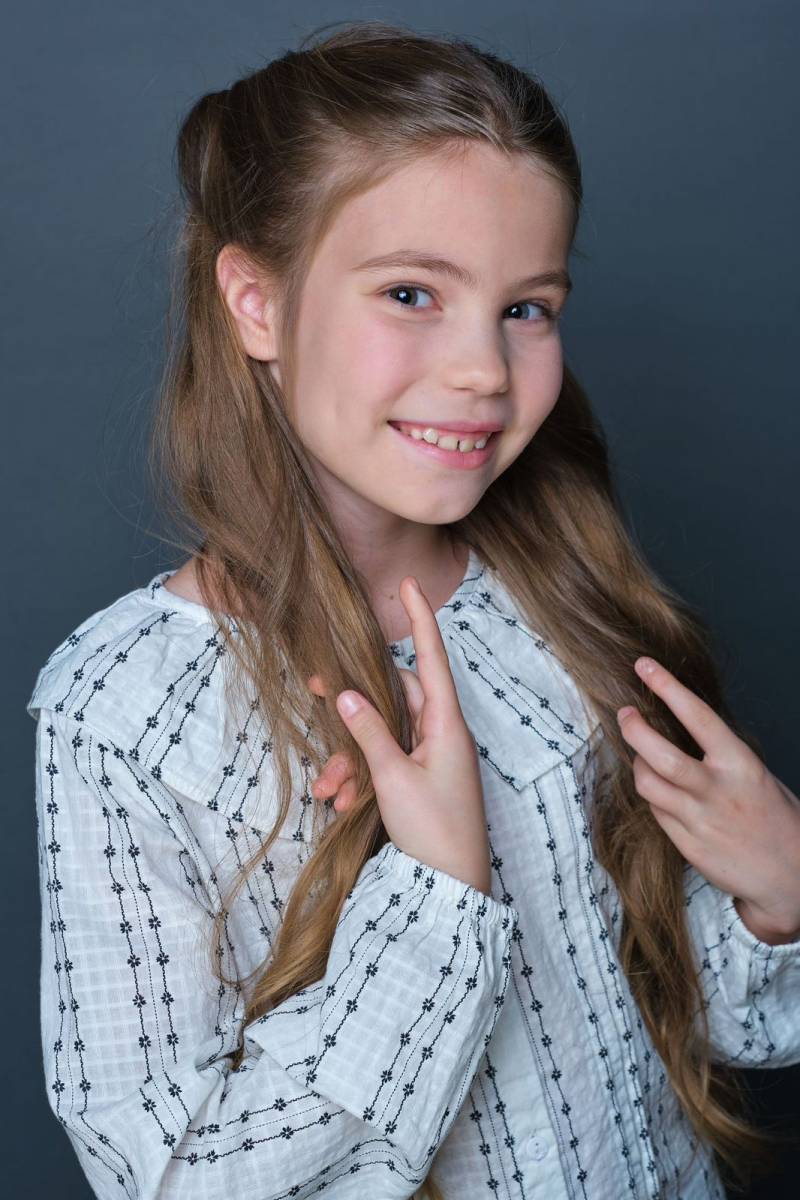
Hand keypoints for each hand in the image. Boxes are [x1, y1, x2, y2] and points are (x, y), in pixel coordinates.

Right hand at [307, 576, 491, 895]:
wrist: (452, 890)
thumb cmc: (434, 831)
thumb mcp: (393, 778)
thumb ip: (368, 732)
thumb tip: (346, 691)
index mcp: (446, 725)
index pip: (432, 658)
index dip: (420, 620)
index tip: (409, 584)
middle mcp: (441, 735)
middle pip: (393, 697)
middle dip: (353, 707)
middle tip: (312, 691)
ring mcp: (432, 759)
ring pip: (382, 736)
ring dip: (351, 757)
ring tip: (328, 790)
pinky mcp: (420, 782)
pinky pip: (385, 765)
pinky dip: (362, 778)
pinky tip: (341, 803)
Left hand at [616, 656, 799, 942]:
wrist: (791, 875)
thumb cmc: (773, 816)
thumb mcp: (755, 774)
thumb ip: (718, 755)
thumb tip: (677, 726)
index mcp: (740, 764)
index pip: (697, 716)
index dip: (667, 687)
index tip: (645, 666)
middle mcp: (717, 791)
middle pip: (659, 755)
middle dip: (634, 729)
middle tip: (625, 714)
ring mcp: (700, 820)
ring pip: (648, 784)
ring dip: (638, 766)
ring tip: (641, 757)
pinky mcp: (688, 846)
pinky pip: (656, 813)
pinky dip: (653, 798)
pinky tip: (663, 794)